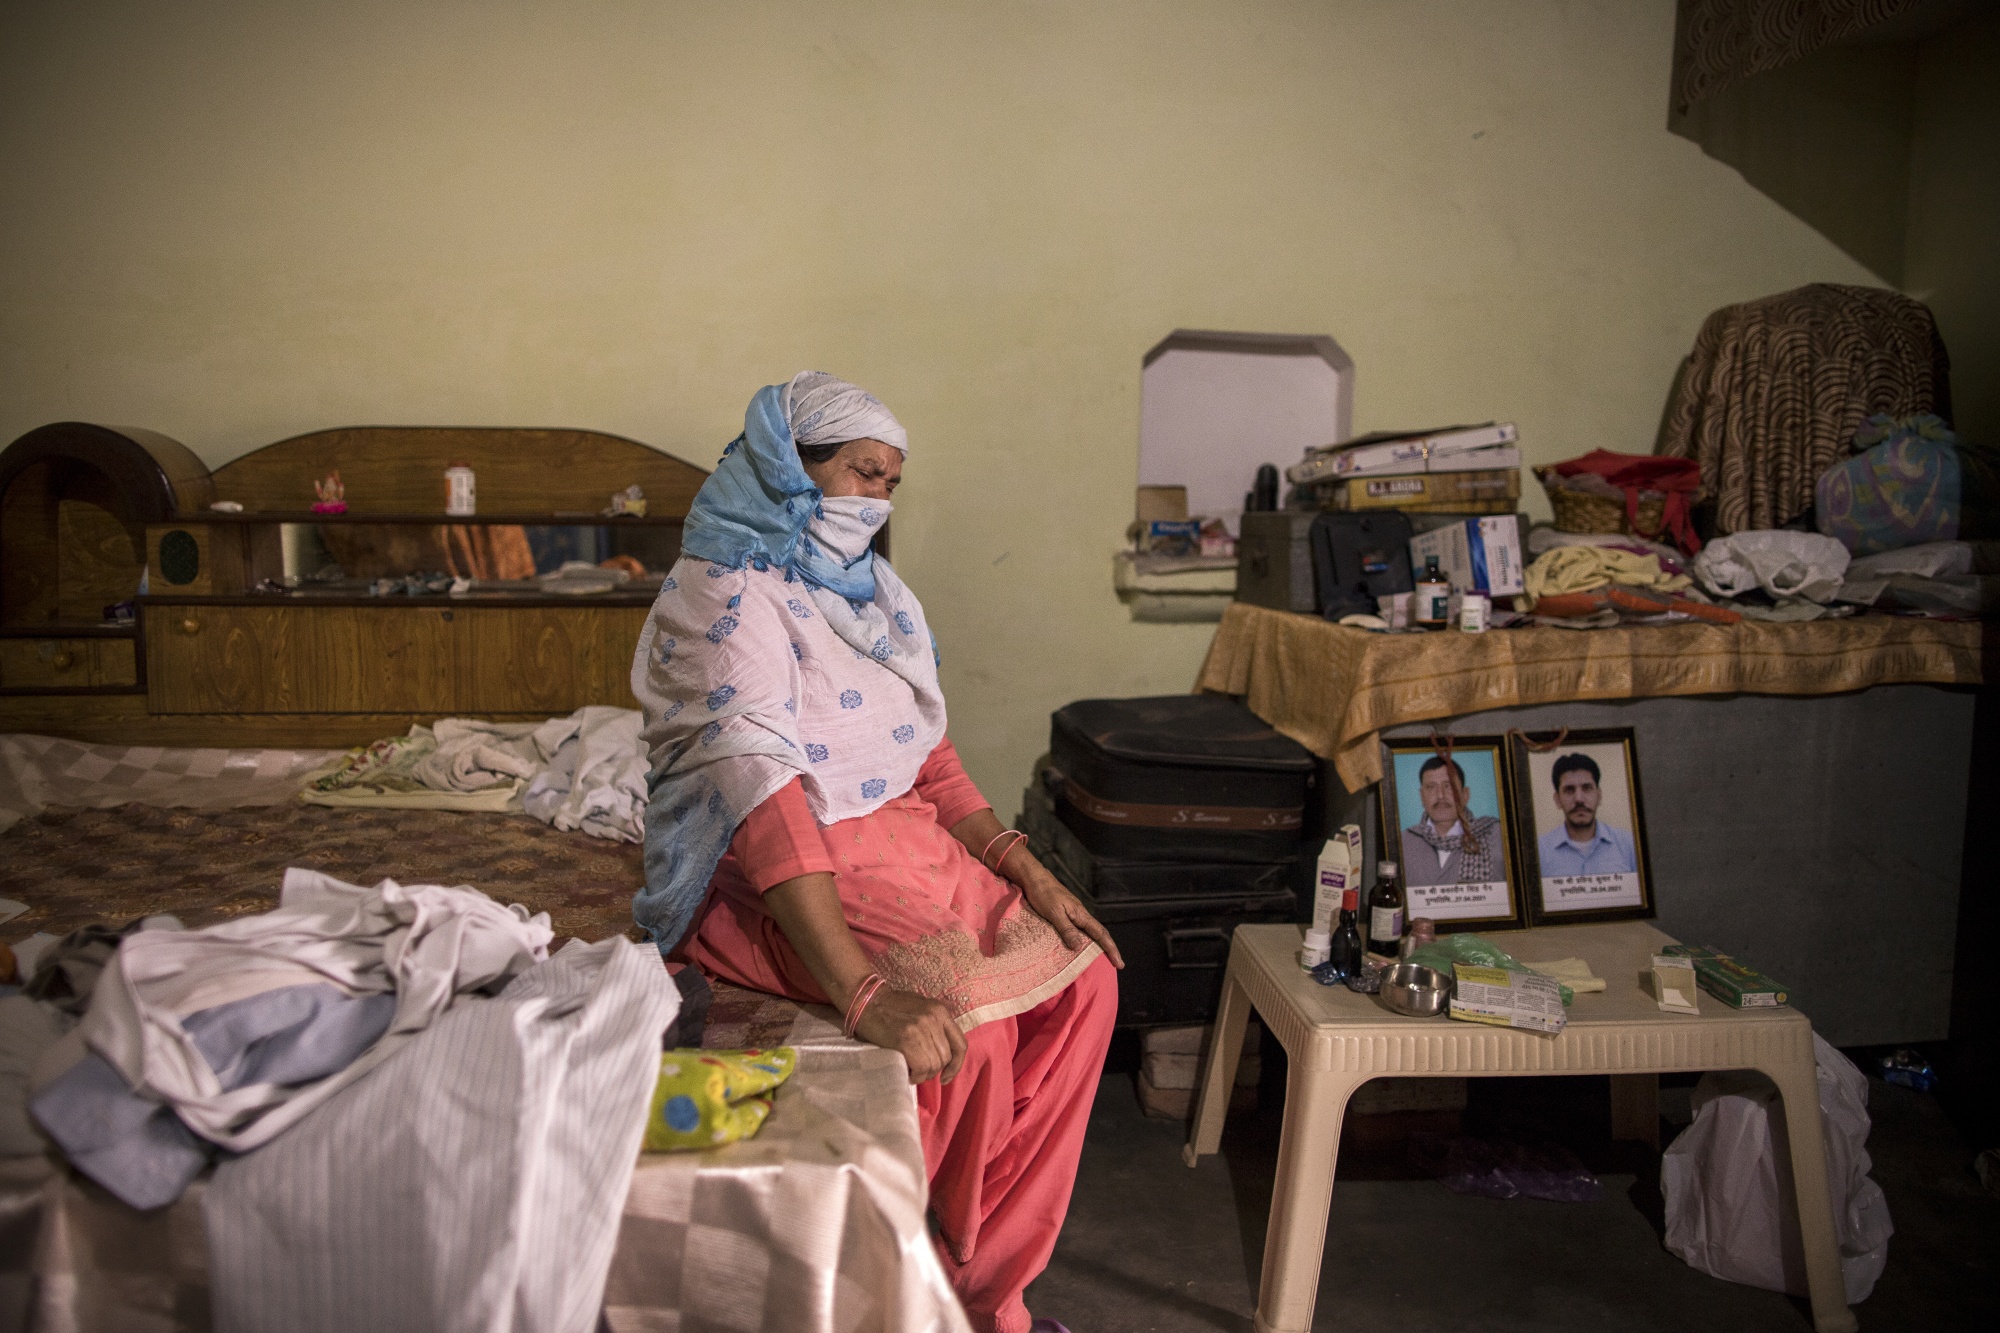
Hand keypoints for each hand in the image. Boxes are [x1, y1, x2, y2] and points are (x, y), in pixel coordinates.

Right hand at [853, 986, 967, 1084]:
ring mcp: (921, 1029)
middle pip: (945, 1058)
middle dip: (933, 1069)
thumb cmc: (890, 1007)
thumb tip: (940, 1056)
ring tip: (910, 1070)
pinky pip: (921, 1067)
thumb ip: (934, 1027)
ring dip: (922, 1073)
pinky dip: (915, 1075)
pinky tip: (906, 1072)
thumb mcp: (920, 1010)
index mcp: (940, 1011)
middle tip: (917, 1070)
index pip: (960, 1045)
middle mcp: (934, 1019)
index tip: (946, 1076)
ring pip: (933, 1065)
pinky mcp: (906, 1040)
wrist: (865, 1000)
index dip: (955, 1065)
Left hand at [1009, 852, 1124, 968]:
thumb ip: (1066, 929)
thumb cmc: (1043, 894)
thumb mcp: (1054, 913)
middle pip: (1100, 934)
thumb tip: (1078, 947)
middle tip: (1117, 965)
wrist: (1035, 878)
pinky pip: (1080, 929)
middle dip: (1109, 949)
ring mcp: (1074, 914)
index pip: (1101, 934)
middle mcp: (1081, 915)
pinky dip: (1085, 939)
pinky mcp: (1066, 913)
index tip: (1120, 964)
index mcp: (1081, 915)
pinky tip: (1081, 946)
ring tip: (1101, 959)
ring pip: (1090, 932)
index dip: (1111, 949)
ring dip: (1098, 945)